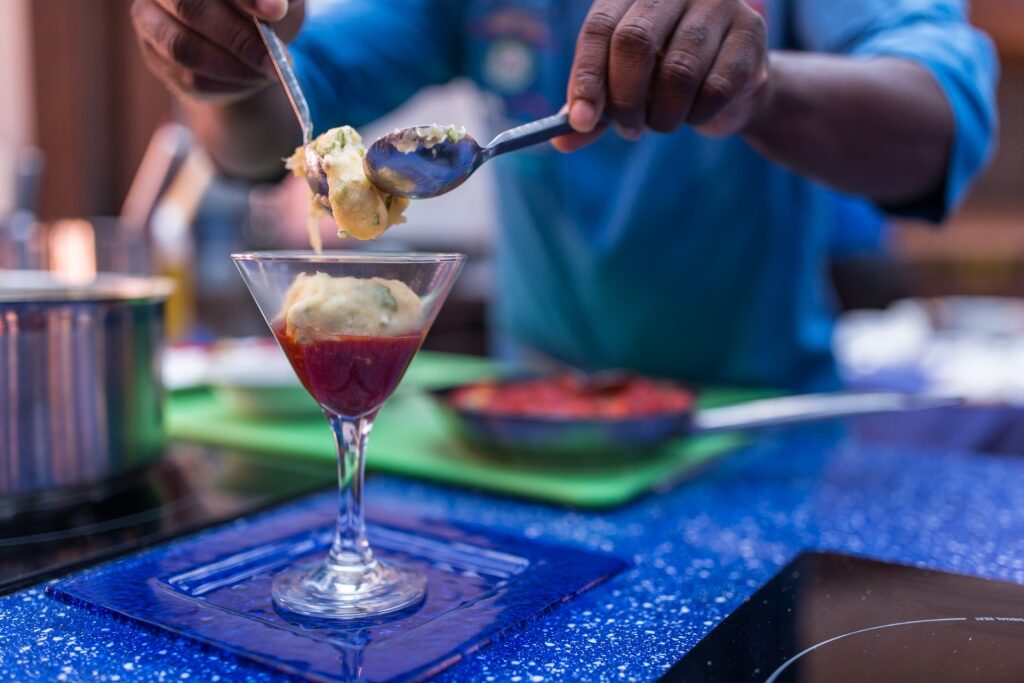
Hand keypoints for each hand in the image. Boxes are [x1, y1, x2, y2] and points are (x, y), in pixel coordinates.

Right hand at [130, 0, 304, 103]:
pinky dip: (229, 84)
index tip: (277, 12)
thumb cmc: (263, 9)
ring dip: (235, 67)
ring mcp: (148, 18)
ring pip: (184, 48)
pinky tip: (252, 79)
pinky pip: (189, 77)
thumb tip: (275, 7)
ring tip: (270, 72)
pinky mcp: (154, 55)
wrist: (246, 43)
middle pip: (190, 7)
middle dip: (239, 38)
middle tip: (276, 60)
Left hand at [553, 0, 768, 151]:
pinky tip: (695, 113)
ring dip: (662, 114)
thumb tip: (561, 140)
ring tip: (661, 123)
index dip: (587, 77)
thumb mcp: (622, 93)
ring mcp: (717, 4)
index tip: (581, 121)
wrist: (732, 87)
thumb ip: (592, 111)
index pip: (600, 28)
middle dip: (625, 99)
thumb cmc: (664, 83)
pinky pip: (715, 87)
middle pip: (635, 41)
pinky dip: (697, 114)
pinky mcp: (751, 32)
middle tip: (627, 129)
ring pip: (677, 70)